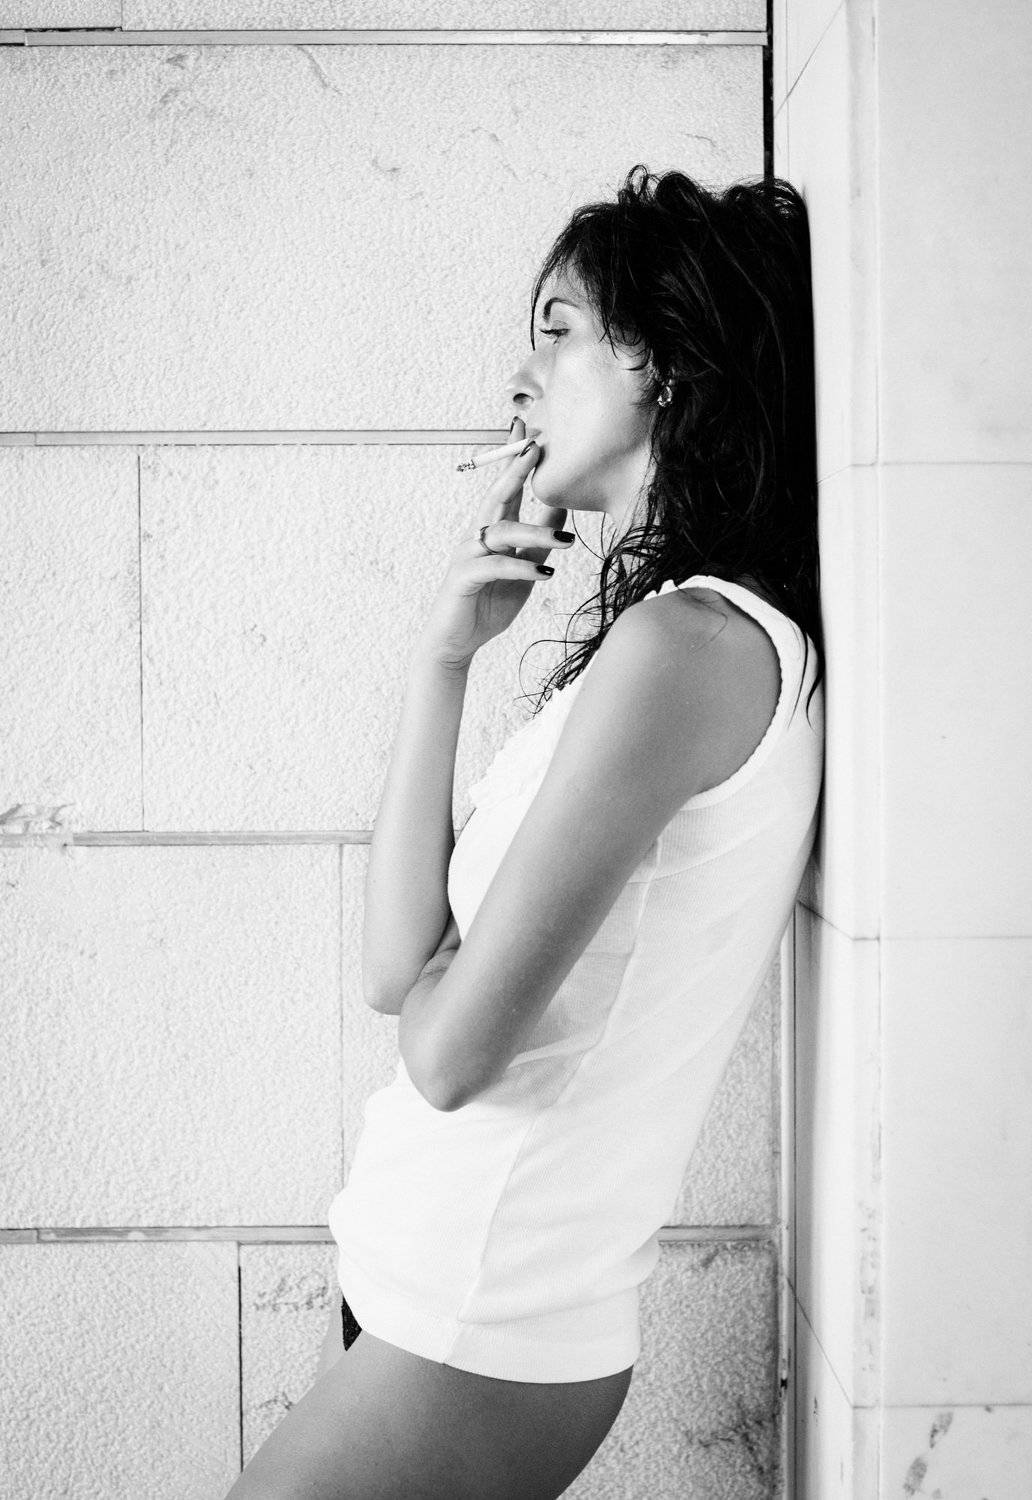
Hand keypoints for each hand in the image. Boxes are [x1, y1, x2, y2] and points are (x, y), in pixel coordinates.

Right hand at [418, 416, 571, 670]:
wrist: (457, 641)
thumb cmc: (487, 604)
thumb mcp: (524, 570)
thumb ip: (538, 544)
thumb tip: (562, 515)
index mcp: (492, 532)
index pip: (506, 488)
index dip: (516, 460)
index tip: (529, 430)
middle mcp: (477, 536)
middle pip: (497, 495)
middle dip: (516, 470)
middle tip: (537, 448)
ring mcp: (468, 555)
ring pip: (501, 531)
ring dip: (535, 534)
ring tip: (565, 544)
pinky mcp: (463, 578)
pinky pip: (495, 566)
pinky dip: (521, 569)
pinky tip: (544, 574)